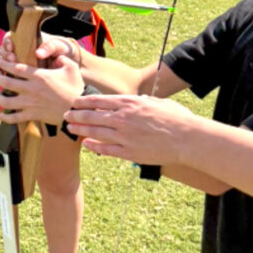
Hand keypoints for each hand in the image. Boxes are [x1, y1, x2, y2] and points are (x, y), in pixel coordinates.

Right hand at [0, 32, 74, 66]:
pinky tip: (0, 76)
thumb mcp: (59, 46)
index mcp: (28, 39)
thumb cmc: (64, 50)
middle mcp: (21, 49)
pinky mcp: (21, 73)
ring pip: (2, 61)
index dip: (7, 42)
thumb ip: (49, 47)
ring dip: (0, 65)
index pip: (11, 37)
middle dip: (4, 55)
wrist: (72, 63)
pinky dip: (2, 73)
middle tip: (12, 60)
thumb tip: (38, 53)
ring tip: (2, 71)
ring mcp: (20, 61)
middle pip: (3, 49)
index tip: (12, 48)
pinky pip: (7, 72)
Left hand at [0, 37, 83, 124]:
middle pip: (5, 82)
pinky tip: (1, 114)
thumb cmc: (75, 87)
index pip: (15, 67)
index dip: (4, 63)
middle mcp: (31, 89)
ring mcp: (30, 103)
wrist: (78, 109)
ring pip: (5, 101)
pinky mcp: (32, 115)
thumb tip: (54, 55)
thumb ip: (60, 58)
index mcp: (39, 76)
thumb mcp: (70, 67)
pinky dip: (5, 117)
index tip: (0, 61)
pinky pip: (14, 118)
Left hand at [70, 94, 195, 163]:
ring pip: (95, 133)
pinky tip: (85, 144)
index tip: (74, 102)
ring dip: (80, 130)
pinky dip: (94, 146)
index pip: (99, 101)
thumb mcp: (156, 102)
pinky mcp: (129, 152)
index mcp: (130, 103)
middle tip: (65, 115)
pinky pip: (106, 149)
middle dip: (76, 115)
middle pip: (92, 116)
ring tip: (70, 128)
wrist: (187, 138)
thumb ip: (140, 101)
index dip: (83, 102)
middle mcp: (124, 118)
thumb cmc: (175, 118)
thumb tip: (135, 99)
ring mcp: (125, 136)